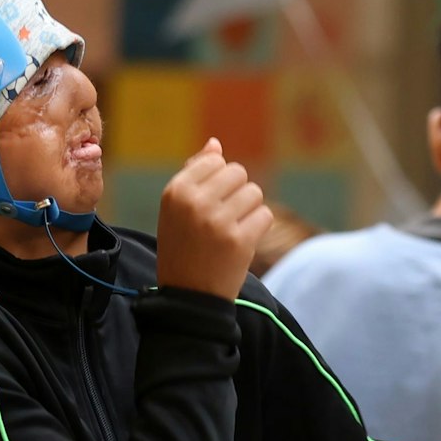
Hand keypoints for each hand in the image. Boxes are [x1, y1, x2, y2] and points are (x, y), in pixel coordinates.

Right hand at [156, 138, 273, 300]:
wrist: (189, 297)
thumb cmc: (183, 249)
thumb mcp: (176, 210)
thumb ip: (194, 174)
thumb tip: (215, 143)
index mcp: (175, 191)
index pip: (215, 161)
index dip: (219, 182)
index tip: (210, 205)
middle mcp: (194, 202)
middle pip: (238, 173)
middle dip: (237, 193)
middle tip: (224, 219)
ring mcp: (217, 221)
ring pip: (254, 193)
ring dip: (250, 210)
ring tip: (233, 230)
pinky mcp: (239, 241)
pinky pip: (265, 215)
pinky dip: (258, 228)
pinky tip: (242, 243)